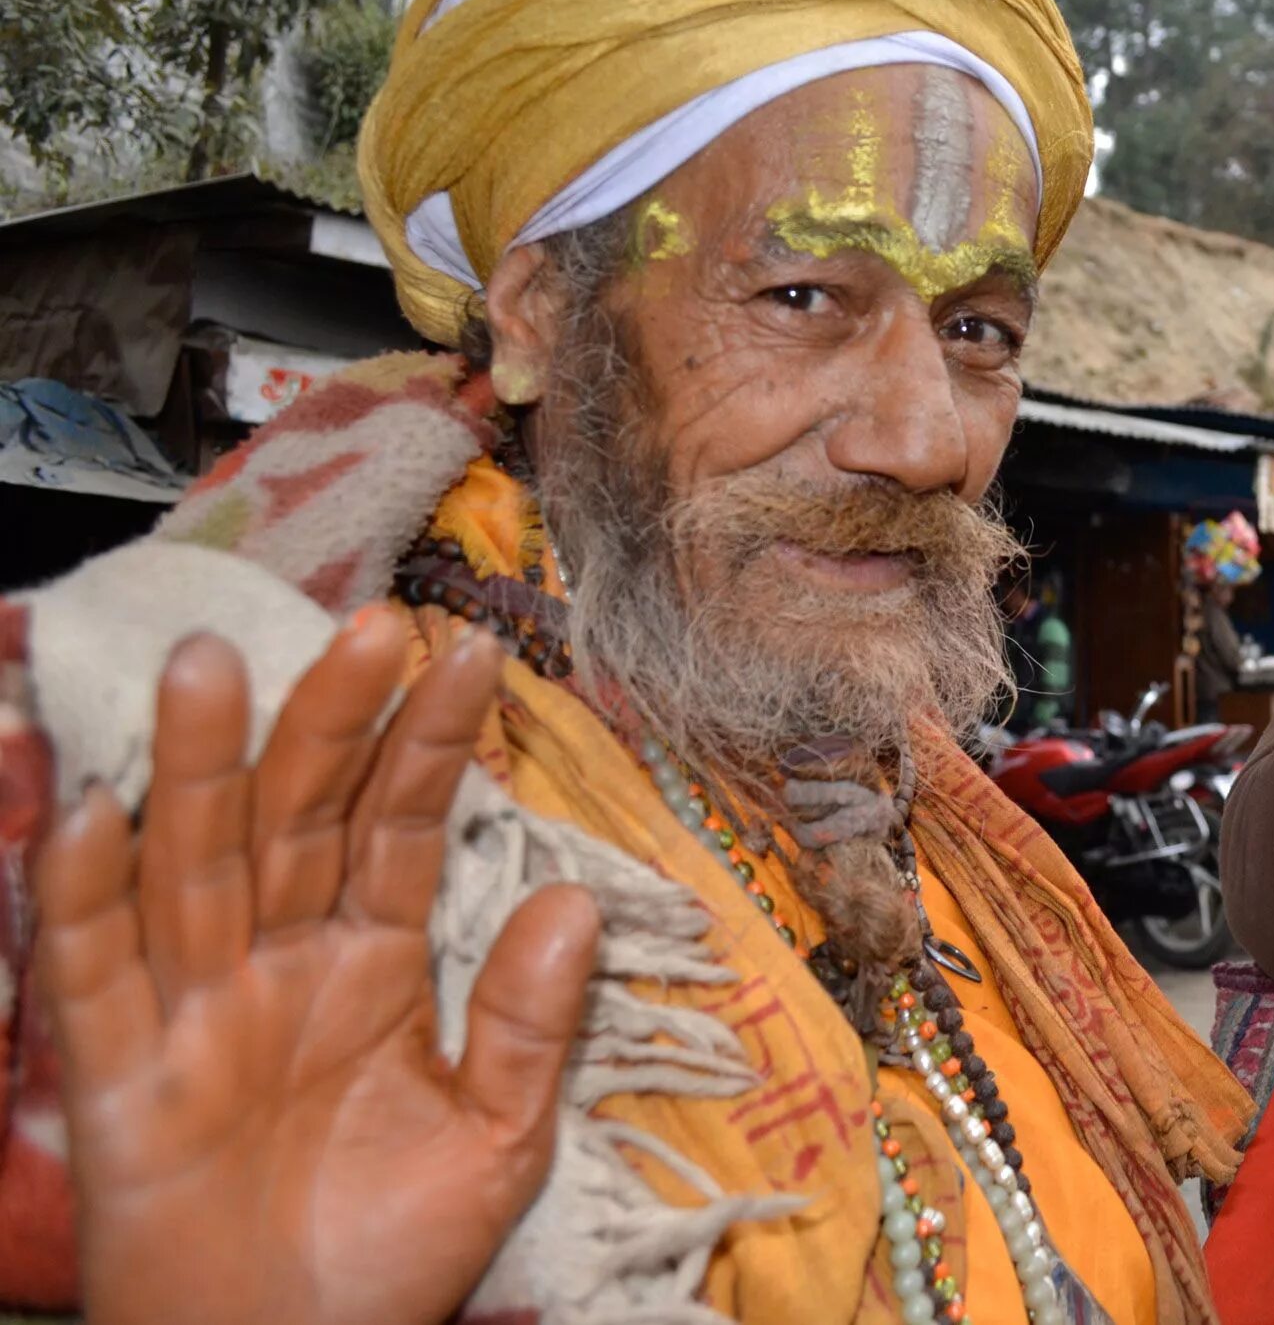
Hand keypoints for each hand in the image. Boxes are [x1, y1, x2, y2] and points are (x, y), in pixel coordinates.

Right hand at [35, 613, 601, 1324]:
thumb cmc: (392, 1256)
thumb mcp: (494, 1138)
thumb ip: (526, 1020)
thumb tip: (578, 899)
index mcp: (373, 966)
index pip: (401, 829)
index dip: (430, 745)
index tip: (471, 655)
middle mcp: (280, 965)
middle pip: (298, 820)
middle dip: (327, 724)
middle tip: (363, 625)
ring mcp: (194, 1012)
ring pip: (192, 865)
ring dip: (200, 768)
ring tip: (211, 665)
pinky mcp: (117, 1078)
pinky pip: (90, 975)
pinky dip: (86, 897)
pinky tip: (99, 811)